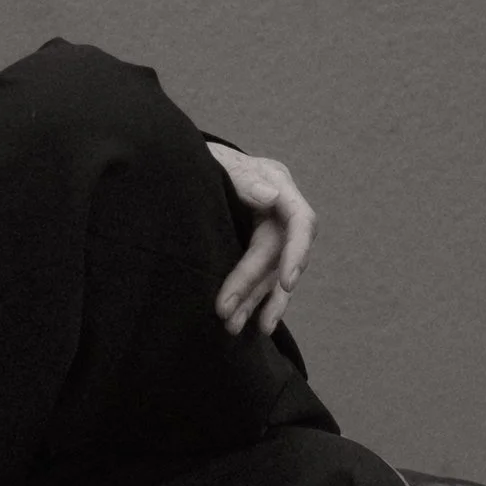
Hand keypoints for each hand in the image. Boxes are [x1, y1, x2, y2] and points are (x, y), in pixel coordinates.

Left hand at [206, 142, 314, 338]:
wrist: (185, 160)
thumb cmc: (203, 157)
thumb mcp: (218, 160)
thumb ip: (243, 177)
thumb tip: (270, 195)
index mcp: (277, 182)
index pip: (300, 221)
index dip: (297, 253)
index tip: (287, 283)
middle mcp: (279, 208)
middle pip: (276, 255)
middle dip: (253, 286)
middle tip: (225, 313)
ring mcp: (269, 228)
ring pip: (270, 273)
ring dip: (254, 303)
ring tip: (233, 328)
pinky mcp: (256, 245)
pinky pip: (261, 277)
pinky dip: (255, 300)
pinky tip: (249, 323)